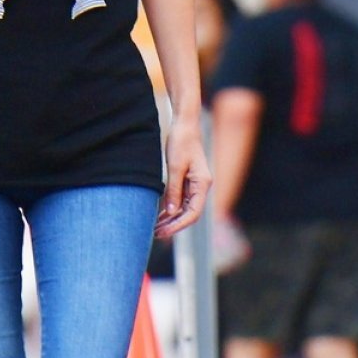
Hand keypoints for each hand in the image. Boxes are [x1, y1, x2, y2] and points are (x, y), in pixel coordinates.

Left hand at [154, 115, 211, 238]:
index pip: (193, 213)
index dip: (178, 225)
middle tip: (155, 233)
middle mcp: (201, 186)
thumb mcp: (175, 166)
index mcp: (202, 183)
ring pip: (184, 208)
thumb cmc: (181, 141)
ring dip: (171, 219)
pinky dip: (171, 208)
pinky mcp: (188, 181)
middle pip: (189, 213)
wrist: (185, 124)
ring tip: (154, 227)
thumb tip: (171, 212)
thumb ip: (173, 190)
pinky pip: (181, 200)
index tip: (163, 231)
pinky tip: (159, 215)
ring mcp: (195, 184)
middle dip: (173, 225)